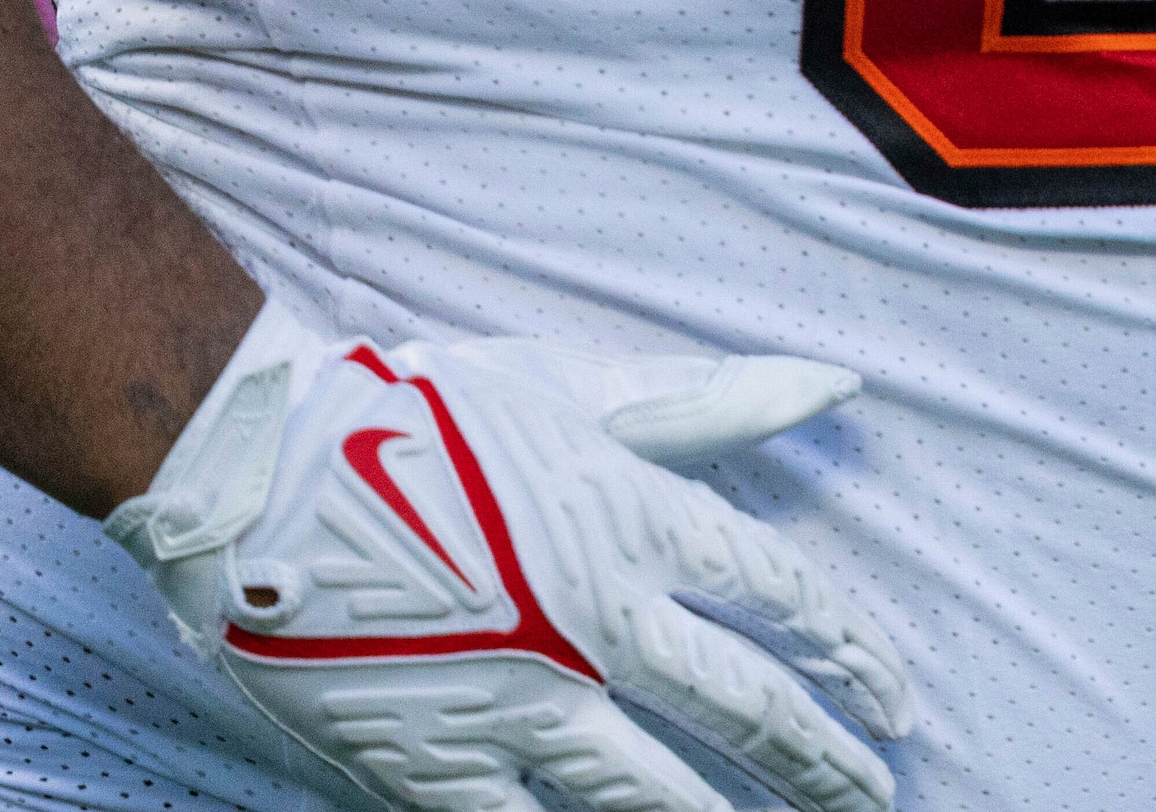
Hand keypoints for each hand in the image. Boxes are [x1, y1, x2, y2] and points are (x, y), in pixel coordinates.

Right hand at [108, 293, 911, 811]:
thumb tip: (834, 385)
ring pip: (656, 795)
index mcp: (632, 522)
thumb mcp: (573, 388)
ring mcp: (517, 704)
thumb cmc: (420, 413)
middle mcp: (594, 622)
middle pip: (744, 708)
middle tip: (877, 794)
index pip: (784, 596)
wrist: (257, 470)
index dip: (854, 649)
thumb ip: (708, 403)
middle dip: (824, 762)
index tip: (898, 696)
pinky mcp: (438, 763)